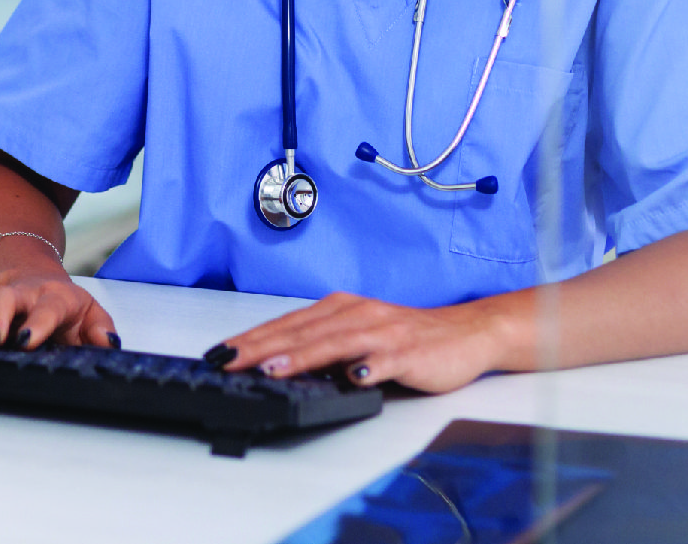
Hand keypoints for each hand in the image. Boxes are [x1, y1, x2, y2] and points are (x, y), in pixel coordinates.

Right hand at [0, 266, 118, 351]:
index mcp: (52, 298)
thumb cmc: (67, 308)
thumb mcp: (91, 316)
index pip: (47, 308)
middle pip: (5, 300)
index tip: (27, 340)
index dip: (38, 322)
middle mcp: (19, 296)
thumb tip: (110, 346)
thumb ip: (101, 333)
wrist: (38, 278)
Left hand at [205, 292, 512, 394]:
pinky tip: (350, 378)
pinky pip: (383, 361)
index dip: (253, 338)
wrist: (466, 333)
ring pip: (334, 343)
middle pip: (302, 331)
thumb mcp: (359, 336)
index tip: (221, 353)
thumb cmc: (409, 338)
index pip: (288, 324)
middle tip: (229, 361)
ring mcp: (383, 332)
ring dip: (302, 356)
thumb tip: (279, 365)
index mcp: (342, 309)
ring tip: (272, 369)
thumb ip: (324, 347)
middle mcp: (358, 314)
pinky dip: (365, 368)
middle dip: (262, 347)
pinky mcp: (408, 353)